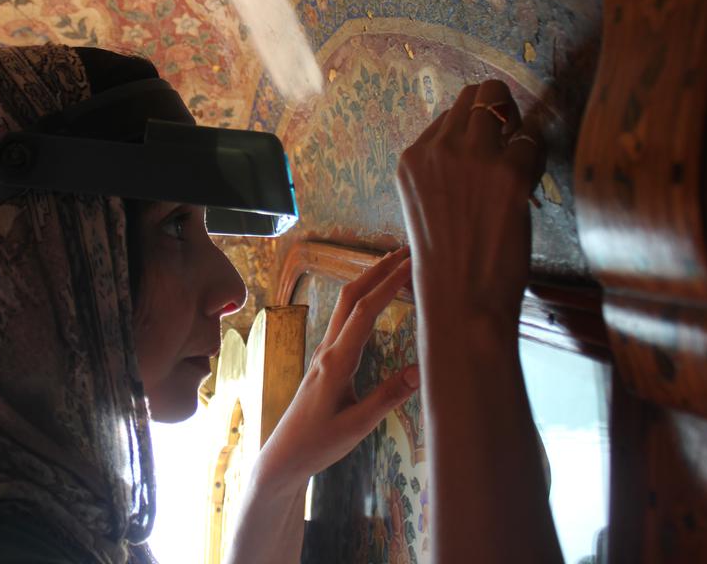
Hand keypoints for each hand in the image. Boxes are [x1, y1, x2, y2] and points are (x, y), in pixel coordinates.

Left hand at [254, 247, 418, 489]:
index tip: (410, 265)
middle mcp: (328, 349)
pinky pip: (345, 320)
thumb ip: (388, 397)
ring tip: (394, 266)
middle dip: (377, 270)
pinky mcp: (326, 360)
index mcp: (336, 361)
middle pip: (351, 297)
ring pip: (345, 306)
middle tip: (405, 251)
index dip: (387, 286)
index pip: (364, 313)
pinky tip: (375, 303)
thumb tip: (421, 370)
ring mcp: (325, 353)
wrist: (285, 455)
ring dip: (369, 281)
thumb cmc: (318, 443)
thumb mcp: (358, 426)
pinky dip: (363, 301)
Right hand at [395, 80, 546, 335]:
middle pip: (474, 96)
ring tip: (521, 158)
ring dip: (517, 123)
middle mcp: (437, 151)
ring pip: (498, 101)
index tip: (487, 152)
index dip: (474, 130)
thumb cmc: (447, 260)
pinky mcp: (507, 172)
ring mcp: (471, 158)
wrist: (461, 296)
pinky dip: (537, 154)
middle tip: (510, 139)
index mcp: (411, 159)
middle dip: (497, 110)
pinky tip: (531, 181)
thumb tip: (478, 144)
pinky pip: (532, 138)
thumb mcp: (424, 204)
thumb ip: (442, 170)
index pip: (449, 116)